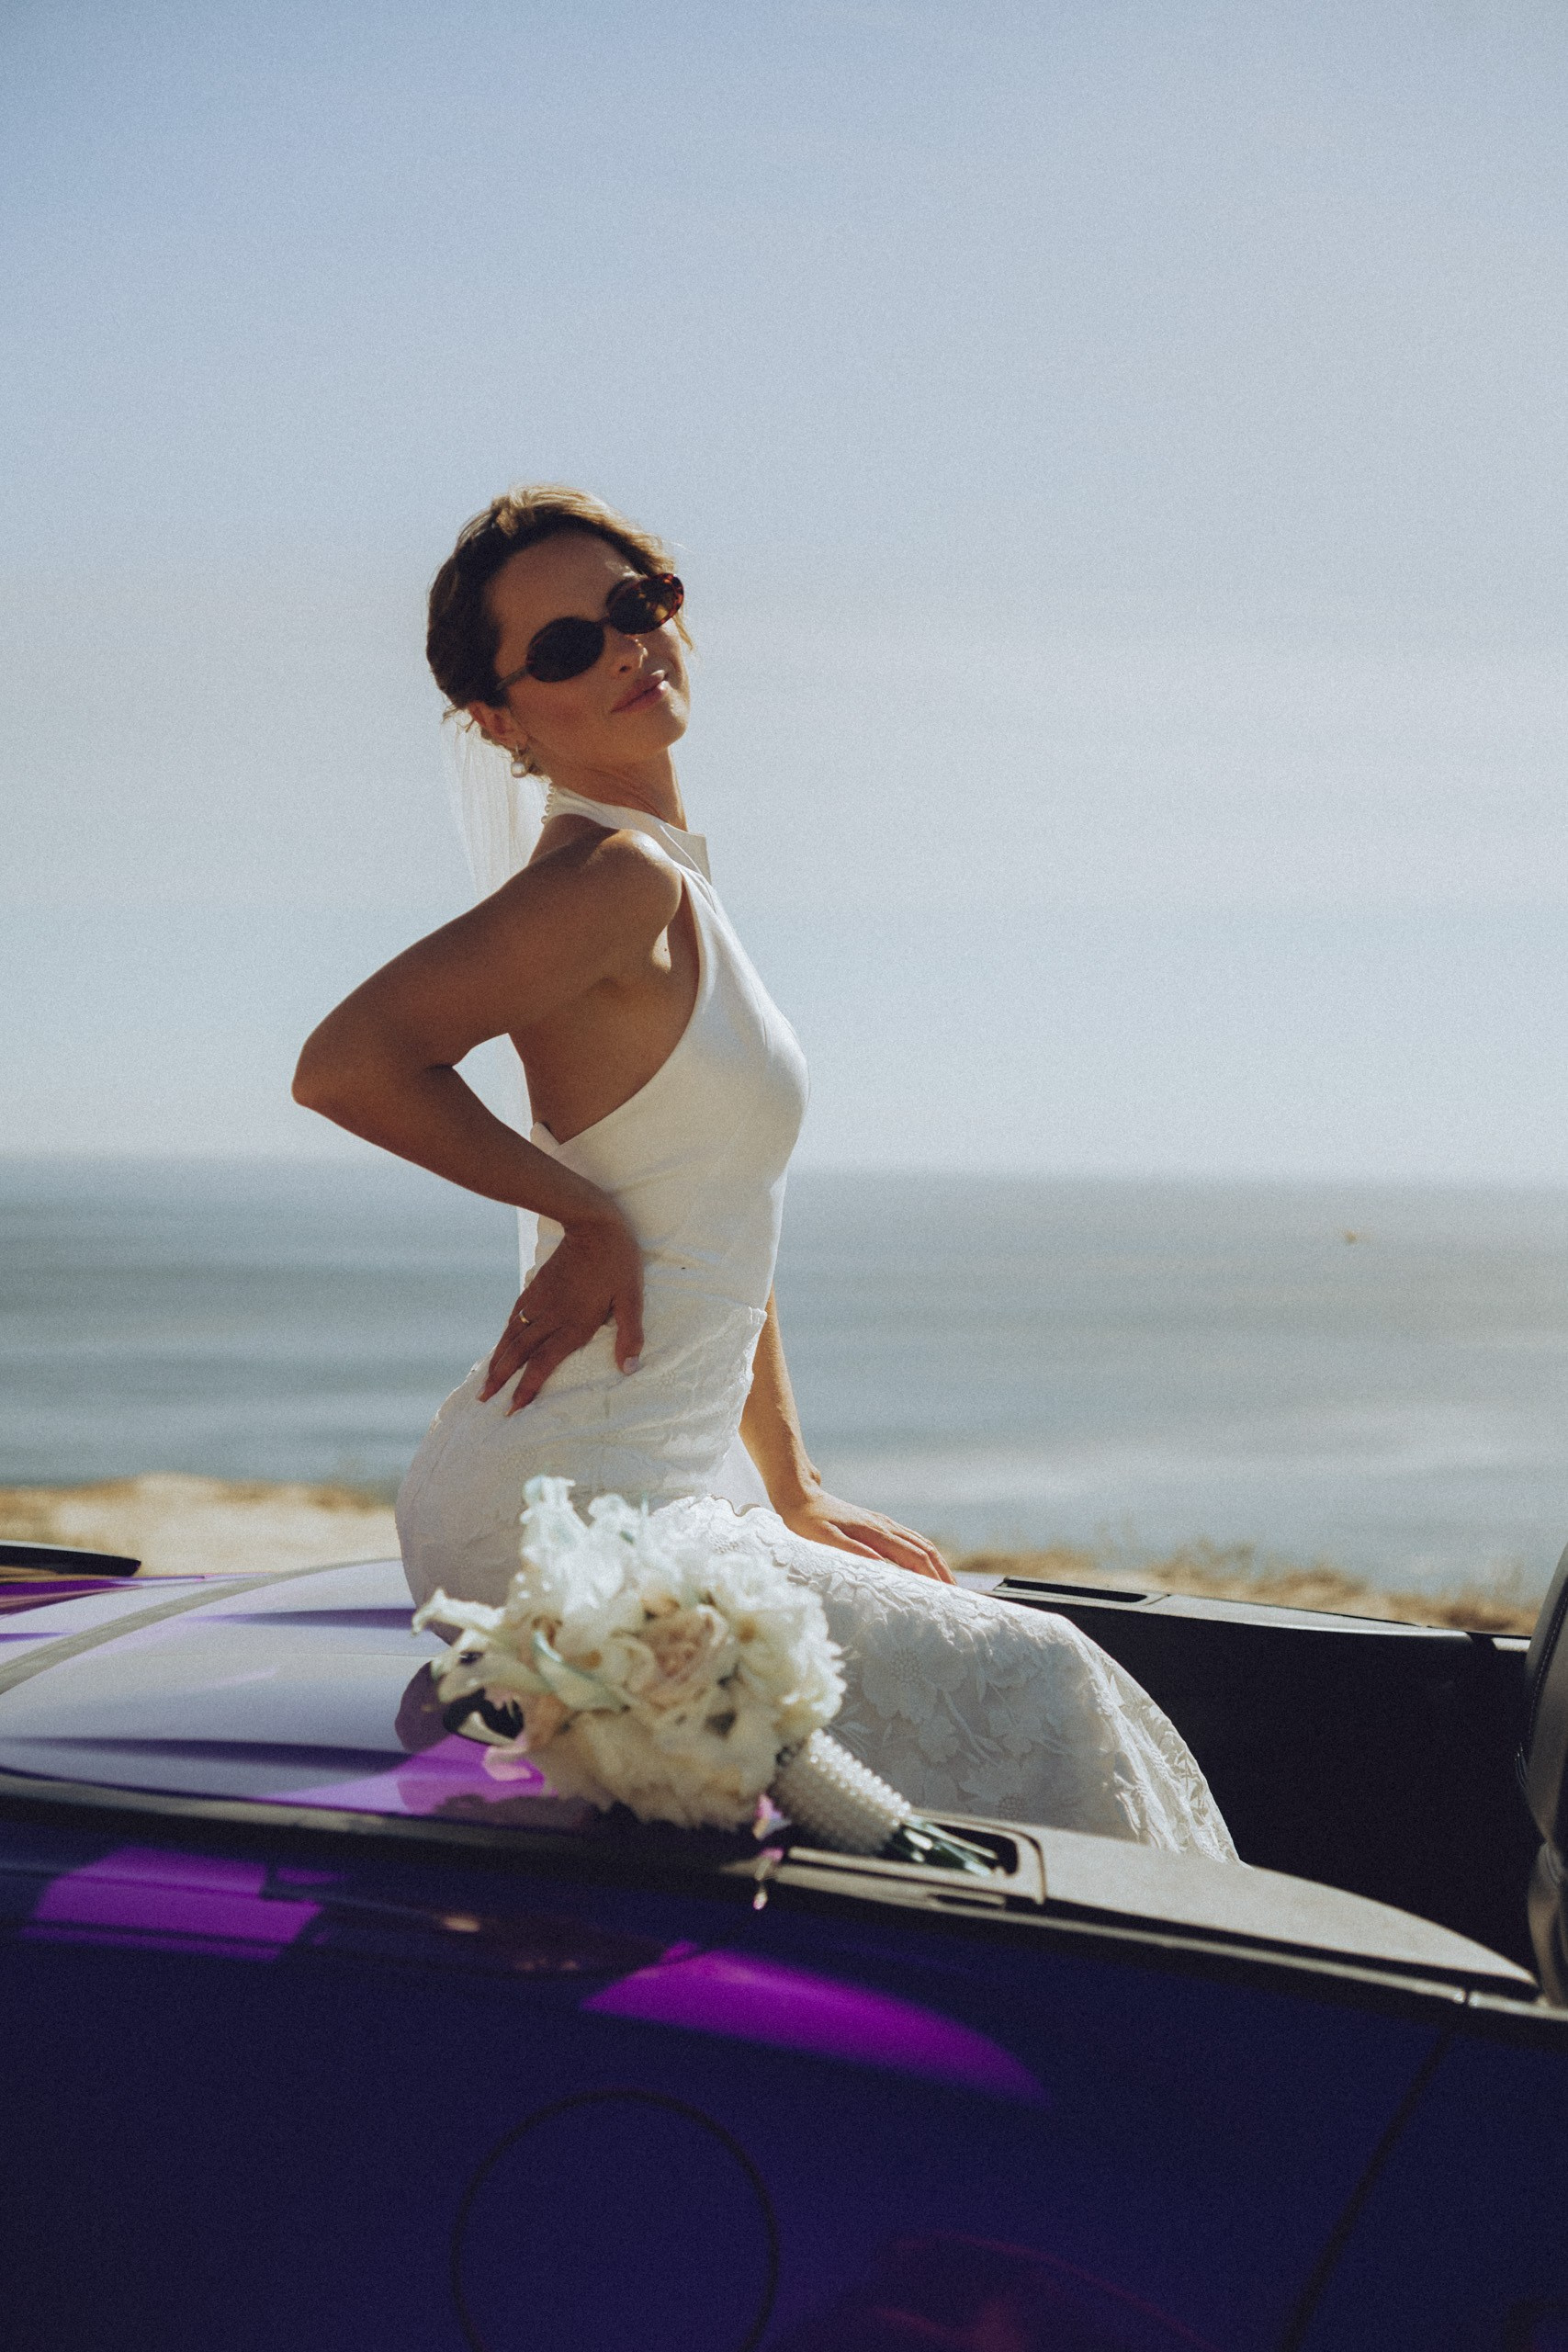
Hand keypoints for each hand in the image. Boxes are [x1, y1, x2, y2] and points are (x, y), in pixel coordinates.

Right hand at [479, 1215, 644, 1413]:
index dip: (527, 1387)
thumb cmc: (618, 1262)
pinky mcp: (536, 1286)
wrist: (593, 1224)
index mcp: (574, 1324)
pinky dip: (505, 1334)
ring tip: (486, 1379)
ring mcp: (540, 1300)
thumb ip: (629, 1334)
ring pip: (513, 1336)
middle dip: (501, 1379)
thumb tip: (629, 1368)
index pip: (543, 1364)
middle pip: (520, 1354)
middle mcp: (551, 1316)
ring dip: (498, 1359)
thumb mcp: (631, 1299)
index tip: (513, 1407)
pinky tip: (501, 1343)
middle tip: (484, 1399)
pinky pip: (515, 1316)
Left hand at [776, 1489, 954, 1582]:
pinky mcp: (877, 1524)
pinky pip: (910, 1539)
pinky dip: (924, 1554)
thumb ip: (851, 1551)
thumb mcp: (823, 1539)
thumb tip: (881, 1565)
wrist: (799, 1494)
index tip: (948, 1595)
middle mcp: (885, 1526)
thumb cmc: (807, 1521)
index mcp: (876, 1533)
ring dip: (937, 1563)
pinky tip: (925, 1564)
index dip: (933, 1576)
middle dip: (943, 1573)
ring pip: (920, 1543)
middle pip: (925, 1550)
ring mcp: (883, 1523)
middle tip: (957, 1597)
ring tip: (948, 1584)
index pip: (915, 1557)